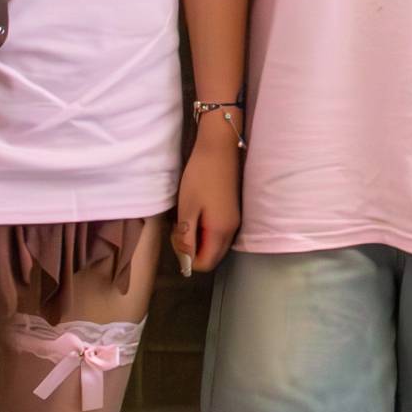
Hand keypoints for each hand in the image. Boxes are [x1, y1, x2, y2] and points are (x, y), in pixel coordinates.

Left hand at [171, 123, 241, 276]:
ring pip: (214, 243)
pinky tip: (196, 212)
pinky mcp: (232, 210)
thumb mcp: (188, 208)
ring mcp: (234, 219)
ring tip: (186, 218)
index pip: (205, 263)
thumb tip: (186, 262)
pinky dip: (204, 229)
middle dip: (193, 250)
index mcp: (220, 231)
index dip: (188, 259)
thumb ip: (187, 238)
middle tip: (179, 229)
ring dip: (198, 238)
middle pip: (212, 256)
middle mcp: (231, 229)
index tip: (177, 239)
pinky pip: (218, 231)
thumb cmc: (200, 177)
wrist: (219, 148)